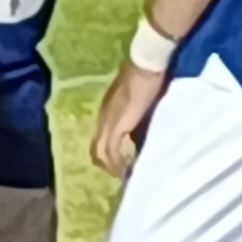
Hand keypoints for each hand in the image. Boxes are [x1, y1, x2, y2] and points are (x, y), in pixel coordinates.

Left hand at [92, 60, 165, 178]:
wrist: (145, 67)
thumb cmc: (146, 81)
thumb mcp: (139, 105)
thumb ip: (136, 121)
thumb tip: (139, 138)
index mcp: (107, 113)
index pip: (101, 138)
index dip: (109, 154)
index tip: (122, 164)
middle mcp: (103, 119)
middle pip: (95, 149)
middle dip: (107, 165)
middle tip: (122, 174)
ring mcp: (107, 122)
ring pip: (101, 153)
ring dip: (112, 167)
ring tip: (125, 175)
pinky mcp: (116, 126)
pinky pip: (112, 151)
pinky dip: (118, 163)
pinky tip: (127, 169)